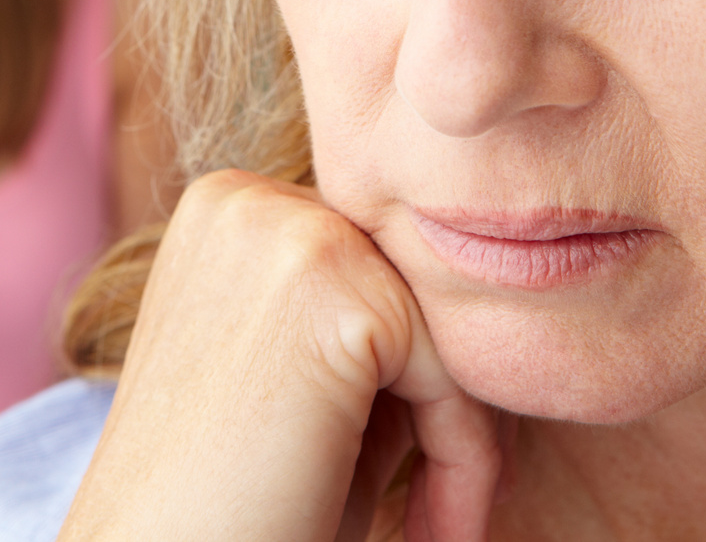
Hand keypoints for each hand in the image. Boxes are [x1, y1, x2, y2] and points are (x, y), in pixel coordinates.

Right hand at [61, 169, 500, 540]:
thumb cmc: (222, 502)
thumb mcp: (292, 386)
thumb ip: (367, 327)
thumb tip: (483, 313)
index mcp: (226, 207)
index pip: (372, 264)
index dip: (409, 372)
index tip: (423, 463)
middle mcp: (246, 197)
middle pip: (413, 284)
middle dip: (442, 394)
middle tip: (448, 493)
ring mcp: (286, 228)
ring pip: (445, 325)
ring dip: (459, 433)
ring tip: (438, 519)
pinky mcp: (332, 285)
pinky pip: (455, 373)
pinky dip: (464, 463)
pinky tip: (433, 529)